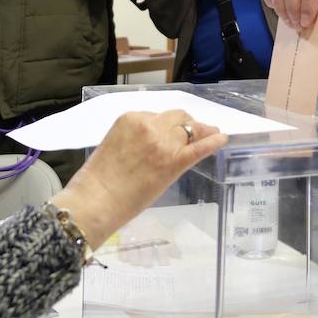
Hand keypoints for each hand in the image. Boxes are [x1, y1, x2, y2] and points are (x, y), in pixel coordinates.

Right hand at [50, 109, 226, 247]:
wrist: (96, 201)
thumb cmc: (97, 180)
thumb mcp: (115, 145)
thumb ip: (135, 138)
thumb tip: (153, 143)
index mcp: (131, 118)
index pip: (158, 116)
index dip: (168, 125)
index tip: (173, 133)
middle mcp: (149, 125)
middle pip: (178, 117)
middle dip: (186, 124)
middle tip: (194, 132)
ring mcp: (163, 142)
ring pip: (189, 129)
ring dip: (199, 131)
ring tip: (210, 134)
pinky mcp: (174, 161)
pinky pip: (199, 147)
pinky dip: (213, 142)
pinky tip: (222, 139)